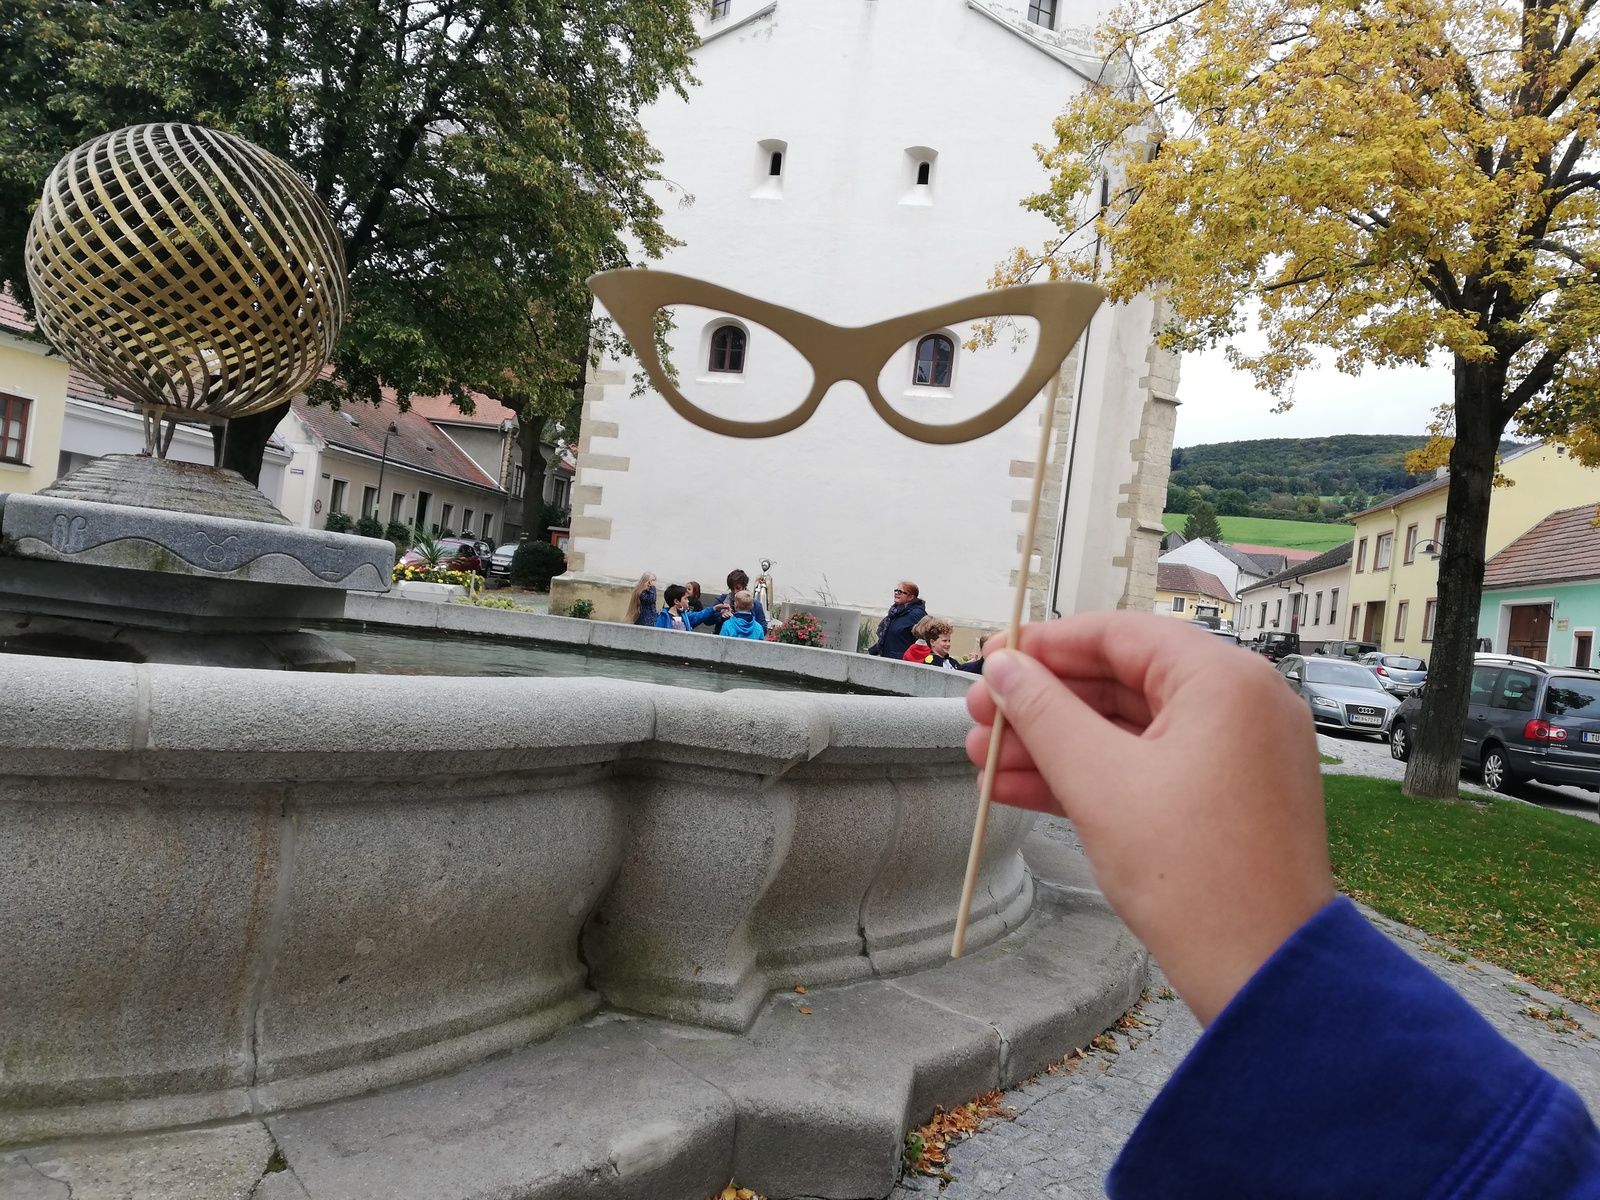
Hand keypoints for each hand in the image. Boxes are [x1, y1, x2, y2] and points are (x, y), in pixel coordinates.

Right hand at [966, 613, 1334, 1025]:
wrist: (1263, 973)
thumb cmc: (1193, 876)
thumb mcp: (1099, 782)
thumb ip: (1044, 714)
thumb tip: (1004, 667)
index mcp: (1224, 681)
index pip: (1120, 634)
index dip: (1046, 645)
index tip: (992, 657)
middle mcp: (1241, 704)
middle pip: (1122, 680)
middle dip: (1042, 703)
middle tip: (980, 716)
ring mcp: (1238, 753)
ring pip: (1129, 728)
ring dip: (1055, 743)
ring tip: (984, 761)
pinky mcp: (1228, 798)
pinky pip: (1150, 766)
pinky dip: (1092, 775)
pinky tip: (1021, 789)